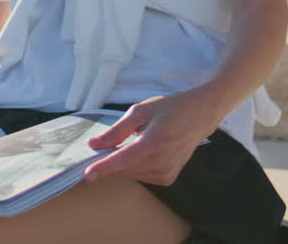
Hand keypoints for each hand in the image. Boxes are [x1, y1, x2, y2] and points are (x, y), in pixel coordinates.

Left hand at [82, 89, 223, 185]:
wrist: (201, 116)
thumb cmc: (171, 108)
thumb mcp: (141, 111)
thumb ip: (117, 130)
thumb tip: (94, 145)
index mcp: (155, 142)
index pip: (124, 159)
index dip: (104, 167)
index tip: (87, 174)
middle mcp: (162, 161)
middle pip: (125, 169)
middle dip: (107, 163)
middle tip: (97, 151)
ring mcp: (167, 172)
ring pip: (131, 174)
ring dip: (120, 165)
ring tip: (123, 146)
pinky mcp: (168, 178)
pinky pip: (141, 176)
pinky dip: (132, 168)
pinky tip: (136, 154)